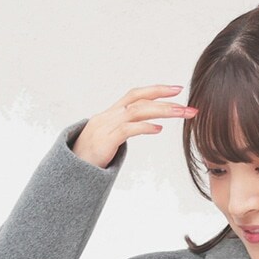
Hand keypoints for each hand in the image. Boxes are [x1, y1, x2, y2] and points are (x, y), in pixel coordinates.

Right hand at [72, 84, 198, 169]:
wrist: (70, 169)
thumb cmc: (90, 156)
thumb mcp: (110, 138)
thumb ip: (128, 128)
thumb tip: (148, 125)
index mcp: (112, 113)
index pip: (137, 94)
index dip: (156, 90)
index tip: (177, 90)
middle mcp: (110, 115)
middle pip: (140, 99)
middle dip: (164, 98)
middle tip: (187, 104)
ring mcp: (107, 126)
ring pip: (137, 111)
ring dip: (161, 111)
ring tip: (180, 113)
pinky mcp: (105, 140)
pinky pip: (127, 130)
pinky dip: (144, 127)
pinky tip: (159, 129)